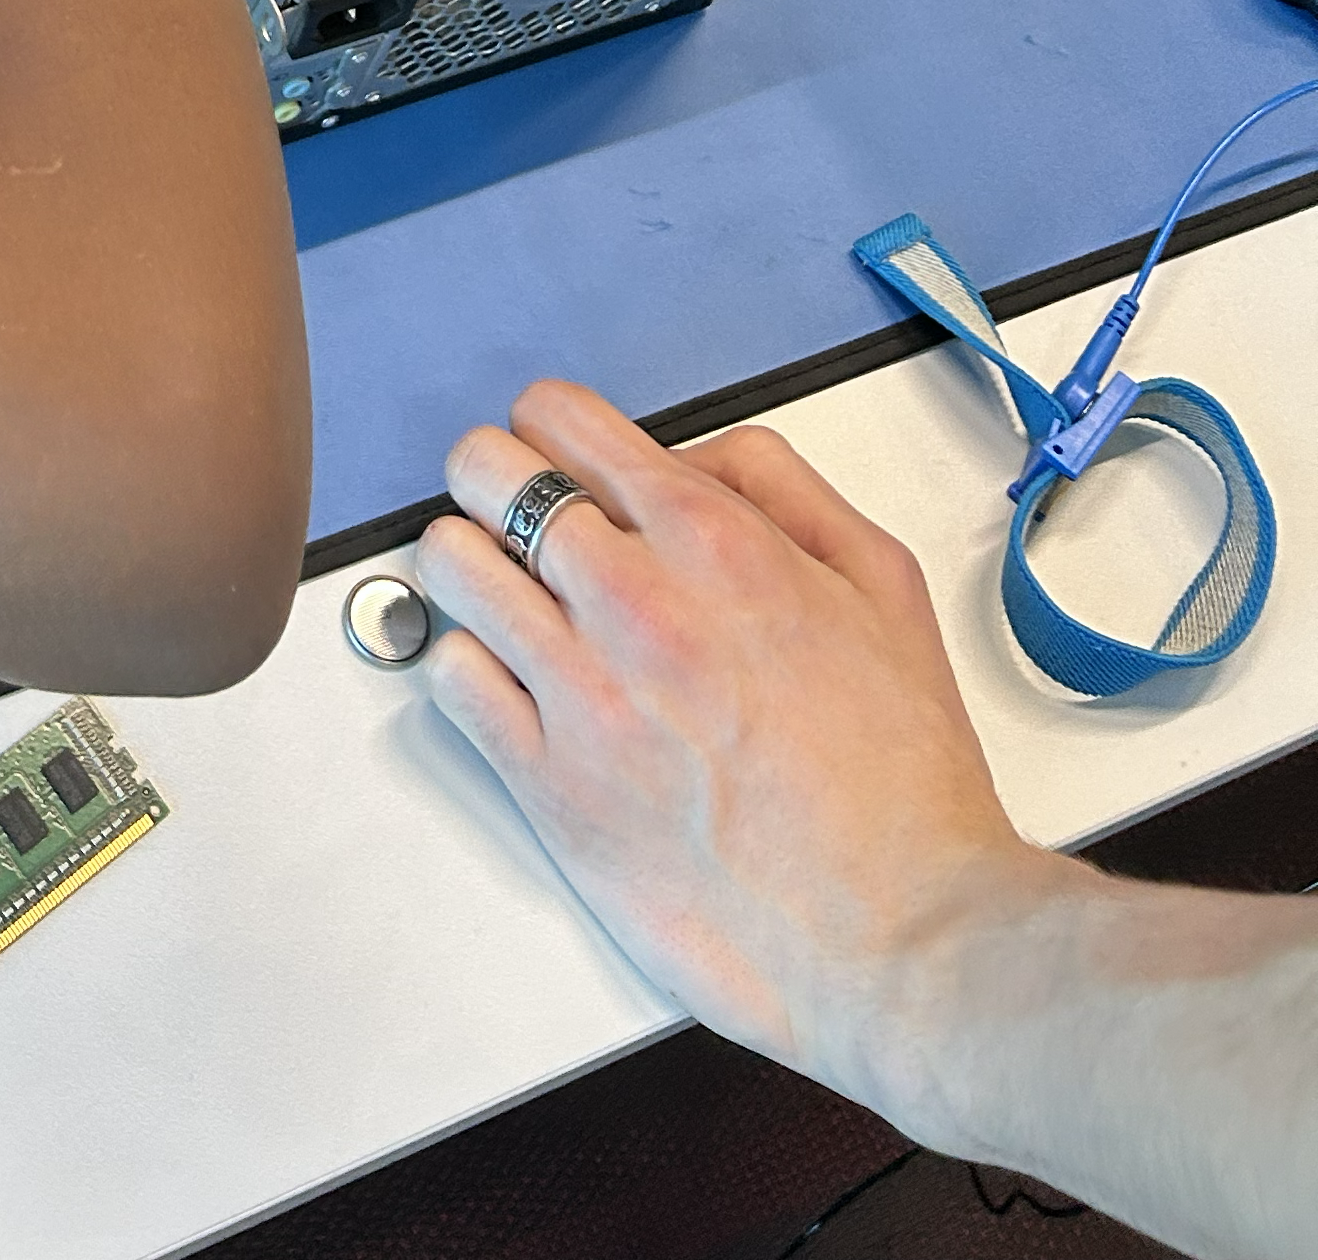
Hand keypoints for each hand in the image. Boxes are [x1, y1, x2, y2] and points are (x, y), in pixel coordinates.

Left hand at [416, 380, 1064, 1124]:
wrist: (907, 940)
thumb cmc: (902, 785)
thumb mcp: (883, 587)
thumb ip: (779, 491)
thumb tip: (689, 459)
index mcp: (714, 544)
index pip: (561, 418)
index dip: (549, 428)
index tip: (552, 453)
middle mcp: (635, 604)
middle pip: (486, 473)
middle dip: (496, 480)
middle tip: (515, 517)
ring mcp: (582, 694)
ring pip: (450, 566)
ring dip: (469, 567)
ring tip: (503, 595)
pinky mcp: (549, 785)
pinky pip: (450, 678)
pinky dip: (464, 664)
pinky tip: (508, 678)